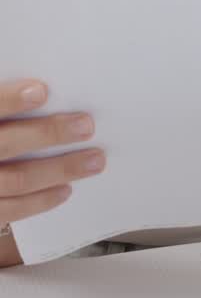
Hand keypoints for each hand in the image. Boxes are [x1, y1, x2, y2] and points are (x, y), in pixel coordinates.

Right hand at [0, 79, 104, 245]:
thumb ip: (1, 103)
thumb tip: (39, 87)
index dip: (10, 100)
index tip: (41, 91)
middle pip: (6, 143)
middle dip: (49, 134)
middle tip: (85, 125)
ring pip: (17, 179)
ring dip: (59, 169)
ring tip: (94, 159)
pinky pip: (10, 210)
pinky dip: (41, 201)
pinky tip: (66, 189)